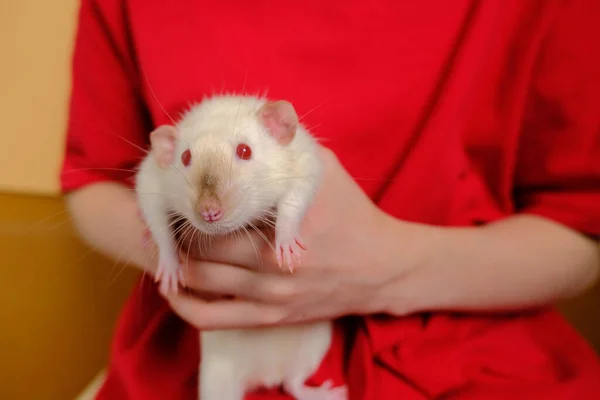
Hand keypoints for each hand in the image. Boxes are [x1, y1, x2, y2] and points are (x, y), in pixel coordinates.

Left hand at [161, 147, 419, 329]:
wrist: (383, 267)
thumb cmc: (353, 213)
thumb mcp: (326, 170)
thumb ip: (289, 145)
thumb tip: (257, 115)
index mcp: (284, 219)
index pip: (218, 208)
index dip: (187, 197)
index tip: (172, 187)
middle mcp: (273, 261)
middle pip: (202, 246)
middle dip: (175, 232)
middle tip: (160, 219)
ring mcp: (272, 294)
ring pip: (200, 281)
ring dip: (174, 264)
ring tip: (162, 248)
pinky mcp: (272, 317)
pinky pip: (213, 319)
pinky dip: (185, 306)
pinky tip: (174, 291)